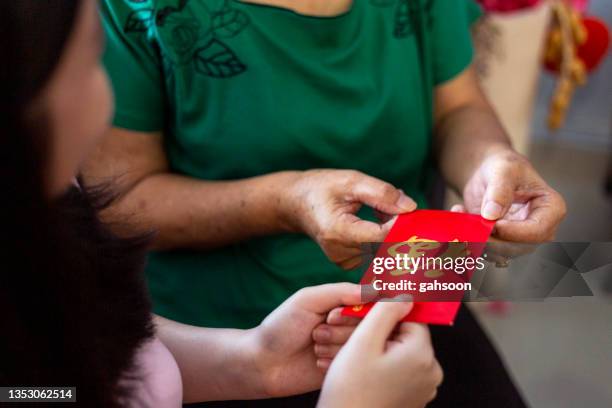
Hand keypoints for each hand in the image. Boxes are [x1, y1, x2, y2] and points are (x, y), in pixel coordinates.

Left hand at [249, 283, 365, 397]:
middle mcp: (348, 325)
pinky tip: (316, 361)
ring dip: (334, 346)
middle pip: (369, 326)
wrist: (263, 362)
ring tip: (314, 345)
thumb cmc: (281, 326)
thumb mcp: (307, 300)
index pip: (370, 303)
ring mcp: (346, 347)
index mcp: (341, 304)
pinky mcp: (343, 368)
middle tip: (316, 331)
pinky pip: (353, 364)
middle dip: (340, 330)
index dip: (354, 313)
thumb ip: (340, 291)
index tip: (331, 316)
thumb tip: (375, 289)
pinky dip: (333, 361)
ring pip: (362, 345)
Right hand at [282, 169, 415, 268]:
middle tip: (398, 204)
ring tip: (380, 209)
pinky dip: (381, 237)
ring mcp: (343, 260)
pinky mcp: (347, 262)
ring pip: (382, 250)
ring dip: (390, 231)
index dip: (401, 224)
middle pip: (384, 246)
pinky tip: (376, 221)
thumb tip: (410, 208)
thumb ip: (382, 194)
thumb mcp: (351, 181)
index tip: (409, 209)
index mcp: (338, 232)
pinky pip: (375, 252)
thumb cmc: (322, 188)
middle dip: (398, 227)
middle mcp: (340, 252)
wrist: (295, 203)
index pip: (382, 236)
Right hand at [318, 300, 442, 407]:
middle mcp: (430, 373)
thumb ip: (386, 311)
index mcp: (422, 355)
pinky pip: (397, 373)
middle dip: (377, 333)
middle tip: (348, 338)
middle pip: (404, 336)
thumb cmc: (350, 388)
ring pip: (398, 354)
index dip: (384, 315)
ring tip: (346, 356)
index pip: (410, 318)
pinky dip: (378, 368)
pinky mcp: (411, 400)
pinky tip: (355, 371)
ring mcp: (422, 389)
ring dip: (375, 350)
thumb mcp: (364, 341)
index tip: (362, 319)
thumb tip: (405, 295)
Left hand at [461, 150, 565, 242]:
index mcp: (551, 209)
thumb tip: (491, 214)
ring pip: (499, 253)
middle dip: (492, 239)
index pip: (538, 231)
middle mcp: (540, 229)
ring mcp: (520, 238)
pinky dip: (468, 236)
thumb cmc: (504, 166)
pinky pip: (484, 249)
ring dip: (476, 238)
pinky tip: (460, 213)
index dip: (514, 232)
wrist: (489, 173)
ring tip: (462, 213)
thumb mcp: (503, 170)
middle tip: (471, 224)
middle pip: (518, 247)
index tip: (492, 223)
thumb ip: (499, 190)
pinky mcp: (501, 242)